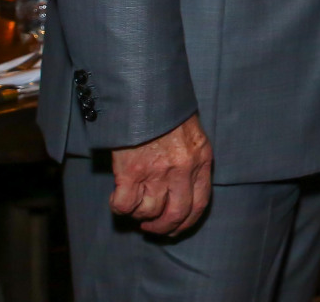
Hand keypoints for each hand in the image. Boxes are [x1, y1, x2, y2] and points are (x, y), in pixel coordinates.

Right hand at [109, 113, 213, 235]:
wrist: (145, 92)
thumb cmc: (167, 110)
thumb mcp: (192, 132)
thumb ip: (192, 158)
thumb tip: (185, 186)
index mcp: (201, 159)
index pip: (200, 203)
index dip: (186, 222)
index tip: (176, 228)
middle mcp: (182, 169)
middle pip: (177, 214)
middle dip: (163, 227)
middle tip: (152, 226)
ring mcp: (156, 171)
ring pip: (150, 212)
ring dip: (141, 215)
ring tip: (136, 205)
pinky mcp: (130, 171)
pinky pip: (125, 205)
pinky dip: (120, 208)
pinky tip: (118, 199)